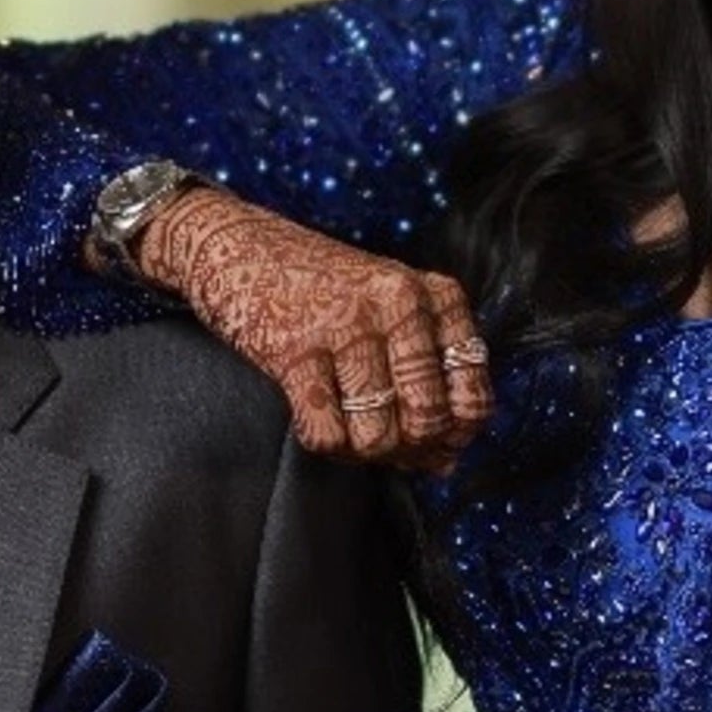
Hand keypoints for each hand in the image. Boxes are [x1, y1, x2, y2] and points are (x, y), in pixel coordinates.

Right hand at [133, 186, 491, 469]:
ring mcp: (349, 324)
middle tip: (374, 438)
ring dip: (357, 449)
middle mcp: (402, 304)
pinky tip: (314, 416)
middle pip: (427, 423)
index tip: (422, 441)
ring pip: (378, 436)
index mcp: (436, 297)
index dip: (448, 438)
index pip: (473, 401)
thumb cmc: (323, 289)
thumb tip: (445, 465)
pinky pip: (326, 433)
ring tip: (342, 424)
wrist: (239, 246)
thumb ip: (426, 382)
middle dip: (401, 449)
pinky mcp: (297, 349)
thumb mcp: (389, 316)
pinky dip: (322, 441)